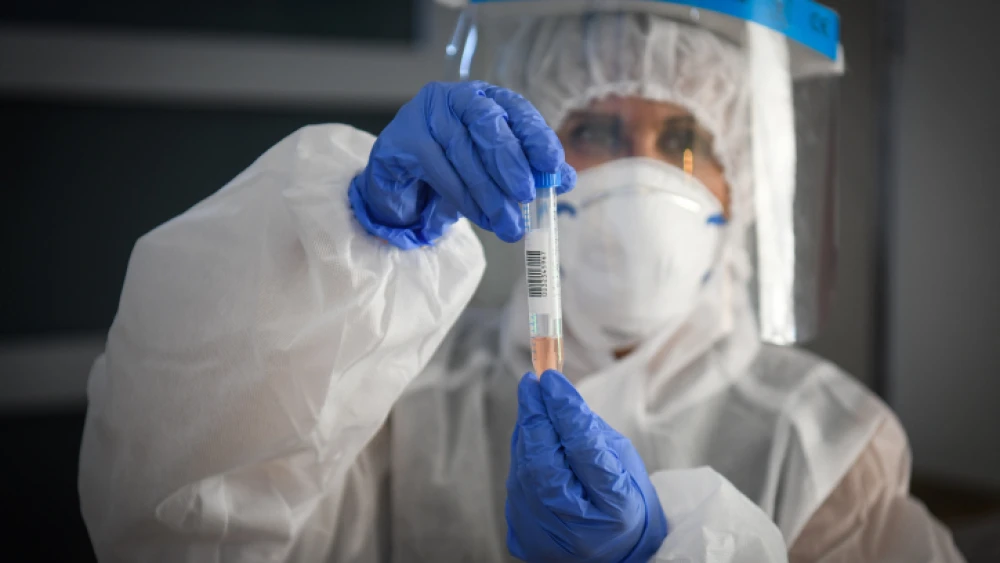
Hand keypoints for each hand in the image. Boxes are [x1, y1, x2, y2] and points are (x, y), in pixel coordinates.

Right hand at [348, 81, 575, 248]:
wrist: (399, 177)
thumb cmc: (454, 167)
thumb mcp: (495, 169)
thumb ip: (529, 170)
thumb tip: (565, 181)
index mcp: (486, 98)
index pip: (516, 109)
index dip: (535, 135)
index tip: (552, 164)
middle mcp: (456, 98)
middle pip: (487, 124)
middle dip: (510, 163)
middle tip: (526, 196)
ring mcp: (426, 114)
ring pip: (463, 152)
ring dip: (489, 193)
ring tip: (508, 225)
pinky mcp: (404, 137)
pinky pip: (438, 169)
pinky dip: (463, 198)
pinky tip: (480, 218)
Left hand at [506, 371, 667, 562]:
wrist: (614, 553)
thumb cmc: (625, 498)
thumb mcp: (622, 461)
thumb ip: (590, 432)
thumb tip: (557, 394)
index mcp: (615, 510)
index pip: (584, 451)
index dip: (565, 411)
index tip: (551, 377)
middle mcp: (575, 530)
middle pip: (544, 462)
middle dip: (536, 415)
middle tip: (532, 381)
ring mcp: (544, 537)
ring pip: (524, 470)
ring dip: (528, 432)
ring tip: (535, 404)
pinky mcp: (522, 538)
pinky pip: (517, 483)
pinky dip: (524, 455)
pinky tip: (533, 438)